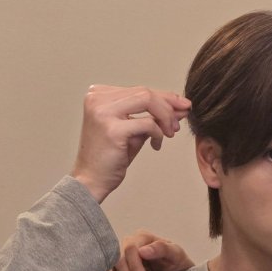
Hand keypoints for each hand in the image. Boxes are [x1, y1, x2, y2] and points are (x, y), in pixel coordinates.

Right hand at [71, 85, 190, 202]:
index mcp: (98, 94)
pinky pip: (147, 123)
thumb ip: (151, 116)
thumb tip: (178, 106)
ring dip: (166, 117)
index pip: (138, 90)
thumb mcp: (133, 130)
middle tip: (180, 119)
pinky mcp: (112, 129)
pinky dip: (158, 133)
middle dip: (169, 105)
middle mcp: (97, 99)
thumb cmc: (110, 157)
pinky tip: (156, 144)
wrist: (91, 180)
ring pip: (148, 101)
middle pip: (145, 92)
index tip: (181, 105)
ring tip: (170, 132)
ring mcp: (103, 112)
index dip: (163, 97)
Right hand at [98, 231, 195, 270]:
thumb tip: (142, 251)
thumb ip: (162, 249)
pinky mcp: (117, 269)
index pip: (131, 250)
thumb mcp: (176, 253)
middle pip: (119, 259)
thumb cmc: (176, 261)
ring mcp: (120, 256)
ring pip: (109, 265)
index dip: (135, 267)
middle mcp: (128, 244)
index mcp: (141, 238)